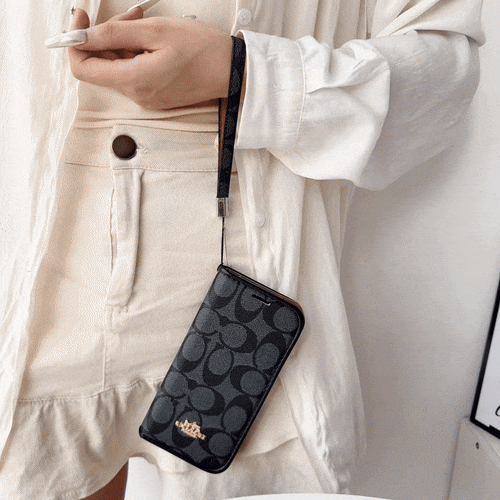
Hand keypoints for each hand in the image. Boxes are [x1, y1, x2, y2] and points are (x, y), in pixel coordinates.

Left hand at [68, 8, 233, 109]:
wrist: (231, 72)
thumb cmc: (202, 51)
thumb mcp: (156, 31)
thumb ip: (114, 34)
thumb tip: (84, 37)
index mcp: (134, 80)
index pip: (83, 68)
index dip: (75, 42)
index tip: (81, 21)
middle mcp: (137, 94)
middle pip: (101, 65)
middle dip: (106, 36)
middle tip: (129, 16)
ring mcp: (147, 97)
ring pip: (118, 66)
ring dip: (124, 42)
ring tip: (145, 24)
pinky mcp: (156, 95)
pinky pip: (134, 72)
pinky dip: (136, 53)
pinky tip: (152, 40)